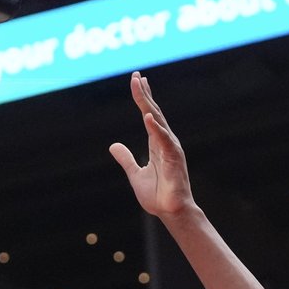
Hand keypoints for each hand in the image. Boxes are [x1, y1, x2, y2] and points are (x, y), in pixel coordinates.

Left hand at [109, 72, 195, 218]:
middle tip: (136, 76)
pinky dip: (156, 128)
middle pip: (153, 112)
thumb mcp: (135, 174)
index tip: (137, 80)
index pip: (149, 115)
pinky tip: (148, 116)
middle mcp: (165, 142)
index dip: (143, 98)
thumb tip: (114, 146)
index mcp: (156, 144)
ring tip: (141, 87)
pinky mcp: (174, 159)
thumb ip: (126, 159)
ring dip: (149, 104)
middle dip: (144, 93)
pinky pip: (163, 140)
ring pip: (159, 121)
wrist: (170, 211)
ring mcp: (171, 149)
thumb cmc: (157, 195)